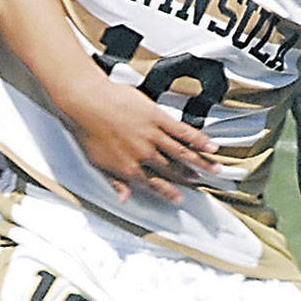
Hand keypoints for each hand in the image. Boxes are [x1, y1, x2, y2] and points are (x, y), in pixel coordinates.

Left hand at [68, 83, 216, 204]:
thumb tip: (124, 199)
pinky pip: (182, 131)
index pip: (154, 184)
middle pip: (172, 169)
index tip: (179, 199)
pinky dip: (198, 139)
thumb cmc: (86, 129)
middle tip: (201, 181)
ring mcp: (152, 136)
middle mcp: (144, 155)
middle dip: (188, 177)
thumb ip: (114, 182)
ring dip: (200, 162)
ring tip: (214, 168)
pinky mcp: (157, 117)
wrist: (85, 102)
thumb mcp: (97, 163)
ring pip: (182, 152)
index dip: (168, 192)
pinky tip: (210, 145)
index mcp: (129, 168)